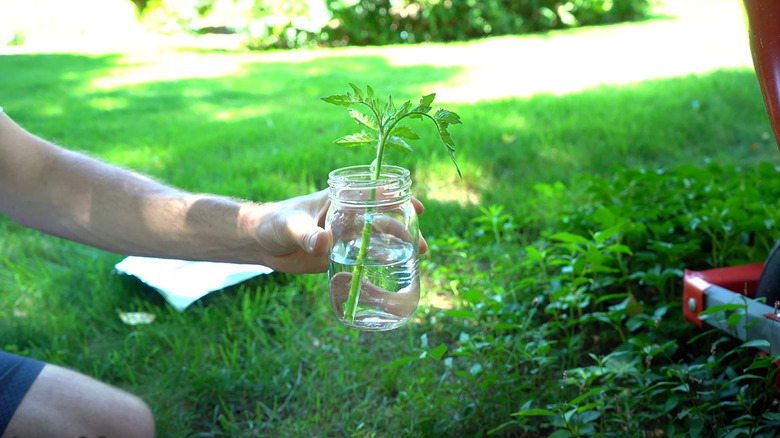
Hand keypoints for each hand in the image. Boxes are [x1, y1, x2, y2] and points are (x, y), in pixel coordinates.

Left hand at [255, 190, 427, 273]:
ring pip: (377, 240)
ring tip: (417, 258)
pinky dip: (381, 264)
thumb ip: (305, 233)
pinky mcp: (338, 256)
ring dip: (397, 247)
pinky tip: (395, 273)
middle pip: (382, 220)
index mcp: (338, 201)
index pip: (374, 194)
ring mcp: (344, 238)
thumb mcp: (289, 225)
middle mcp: (346, 218)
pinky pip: (364, 259)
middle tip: (420, 245)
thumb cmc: (273, 223)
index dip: (397, 198)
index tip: (416, 206)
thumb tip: (323, 243)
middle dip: (404, 229)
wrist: (259, 242)